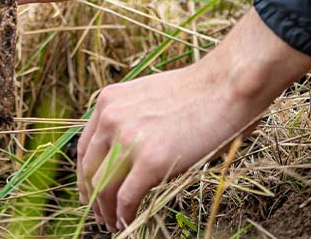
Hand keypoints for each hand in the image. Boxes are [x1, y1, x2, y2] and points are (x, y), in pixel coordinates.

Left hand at [76, 11, 310, 231]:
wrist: (225, 87)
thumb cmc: (196, 92)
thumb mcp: (147, 97)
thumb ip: (129, 118)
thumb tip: (124, 150)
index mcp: (108, 102)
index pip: (85, 147)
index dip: (85, 175)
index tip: (90, 191)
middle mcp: (110, 119)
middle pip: (89, 170)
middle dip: (92, 197)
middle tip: (99, 214)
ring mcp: (128, 140)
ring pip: (103, 188)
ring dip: (106, 211)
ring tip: (112, 224)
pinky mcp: (150, 161)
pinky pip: (126, 198)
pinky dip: (123, 216)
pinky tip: (127, 223)